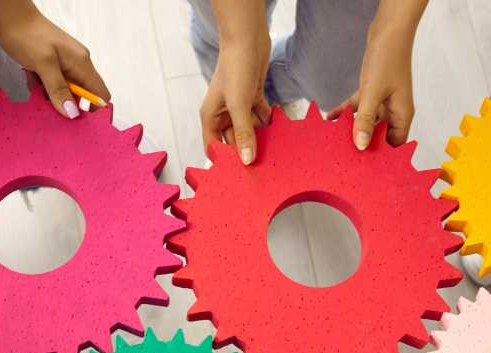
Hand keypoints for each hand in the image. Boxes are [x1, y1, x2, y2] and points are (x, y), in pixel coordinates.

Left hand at [0, 0, 110, 118]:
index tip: (71, 113)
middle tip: (48, 101)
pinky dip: (46, 86)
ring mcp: (67, 62)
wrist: (11, 15)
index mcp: (82, 64)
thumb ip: (58, 89)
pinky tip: (33, 79)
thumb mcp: (42, 64)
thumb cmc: (26, 35)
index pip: (100, 94)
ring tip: (37, 87)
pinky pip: (56, 82)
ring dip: (53, 94)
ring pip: (68, 89)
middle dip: (68, 103)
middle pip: (83, 94)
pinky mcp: (55, 62)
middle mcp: (79, 64)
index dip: (90, 108)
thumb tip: (72, 113)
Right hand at [199, 7, 271, 164]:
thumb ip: (243, 133)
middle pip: (233, 141)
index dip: (224, 161)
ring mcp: (239, 106)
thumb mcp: (239, 105)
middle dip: (246, 151)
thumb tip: (247, 160)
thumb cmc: (235, 68)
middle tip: (262, 167)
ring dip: (260, 138)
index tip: (240, 175)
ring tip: (274, 152)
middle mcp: (223, 113)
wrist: (248, 39)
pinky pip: (261, 117)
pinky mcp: (253, 97)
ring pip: (249, 130)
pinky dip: (269, 123)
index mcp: (211, 116)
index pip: (213, 147)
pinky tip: (279, 131)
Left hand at [329, 7, 421, 149]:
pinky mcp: (373, 91)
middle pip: (379, 135)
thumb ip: (364, 120)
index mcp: (402, 114)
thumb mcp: (372, 93)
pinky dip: (346, 112)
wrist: (388, 30)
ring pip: (367, 121)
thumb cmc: (388, 59)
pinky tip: (331, 117)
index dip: (383, 155)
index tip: (364, 165)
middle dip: (363, 143)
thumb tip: (360, 146)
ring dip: (352, 128)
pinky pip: (359, 107)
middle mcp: (394, 110)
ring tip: (334, 140)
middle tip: (344, 155)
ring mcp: (383, 101)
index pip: (395, 144)